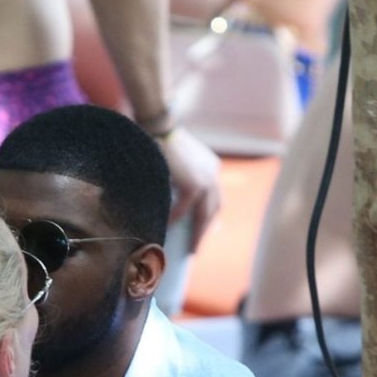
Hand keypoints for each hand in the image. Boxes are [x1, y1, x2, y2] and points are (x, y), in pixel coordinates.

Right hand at [161, 127, 221, 249]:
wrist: (160, 128)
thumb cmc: (164, 141)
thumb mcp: (180, 161)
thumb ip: (184, 177)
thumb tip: (175, 195)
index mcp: (211, 167)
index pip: (215, 197)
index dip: (212, 216)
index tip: (209, 230)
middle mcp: (213, 174)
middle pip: (214, 209)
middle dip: (206, 230)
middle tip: (196, 247)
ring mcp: (206, 180)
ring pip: (204, 215)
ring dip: (197, 234)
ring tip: (191, 249)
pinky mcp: (194, 185)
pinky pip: (184, 210)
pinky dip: (175, 220)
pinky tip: (168, 228)